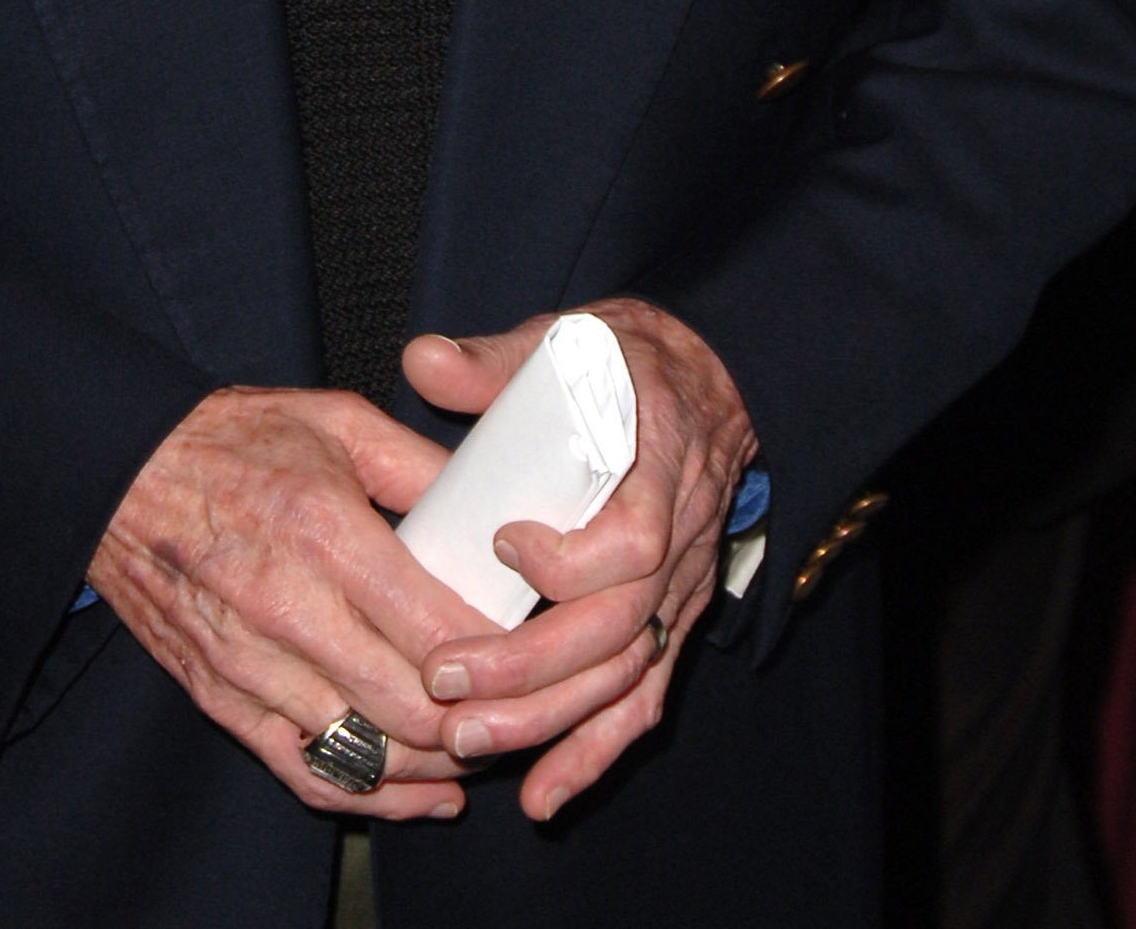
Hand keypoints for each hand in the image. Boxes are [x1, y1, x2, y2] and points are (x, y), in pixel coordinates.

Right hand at [88, 385, 499, 820]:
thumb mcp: (337, 420)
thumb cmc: (233, 439)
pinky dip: (372, 796)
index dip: (498, 661)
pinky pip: (307, 772)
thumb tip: (494, 509)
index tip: (538, 656)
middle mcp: (285, 609)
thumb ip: (421, 467)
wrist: (120, 471)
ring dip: (436, 766)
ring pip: (365, 755)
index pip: (433, 631)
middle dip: (479, 724)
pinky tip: (423, 792)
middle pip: (409, 709)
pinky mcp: (220, 700)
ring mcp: (248, 666)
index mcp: (322, 531)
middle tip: (525, 710)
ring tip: (485, 747)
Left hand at [401, 298, 753, 821]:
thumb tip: (422, 361)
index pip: (633, 540)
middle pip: (616, 629)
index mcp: (658, 466)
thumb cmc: (631, 362)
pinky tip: (542, 795)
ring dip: (547, 720)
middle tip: (444, 679)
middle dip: (527, 667)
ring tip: (466, 742)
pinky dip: (594, 754)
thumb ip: (497, 358)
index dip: (569, 561)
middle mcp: (679, 542)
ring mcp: (679, 592)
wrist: (714, 381)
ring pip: (623, 676)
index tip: (502, 544)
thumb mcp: (572, 339)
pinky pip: (642, 701)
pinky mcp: (669, 623)